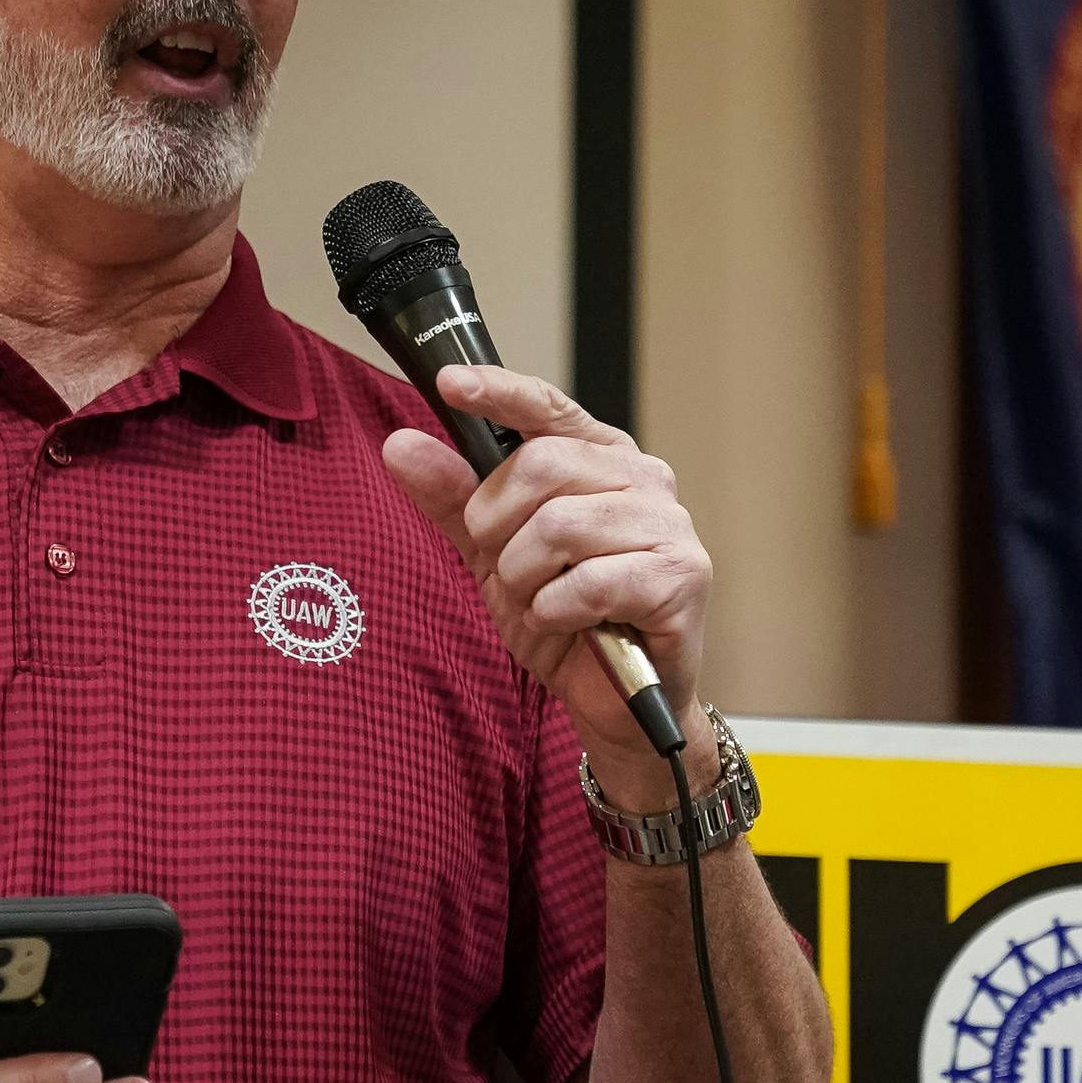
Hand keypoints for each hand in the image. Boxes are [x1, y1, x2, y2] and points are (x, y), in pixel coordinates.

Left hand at [381, 364, 711, 761]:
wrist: (613, 699)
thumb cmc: (564, 617)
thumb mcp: (492, 554)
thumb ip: (453, 499)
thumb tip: (401, 444)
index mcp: (599, 458)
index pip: (547, 408)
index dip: (499, 391)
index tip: (450, 384)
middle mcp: (642, 478)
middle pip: (541, 466)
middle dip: (499, 526)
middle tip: (509, 568)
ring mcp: (668, 525)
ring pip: (559, 526)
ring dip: (526, 577)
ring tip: (542, 601)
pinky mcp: (680, 576)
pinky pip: (588, 582)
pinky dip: (557, 611)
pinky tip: (569, 624)